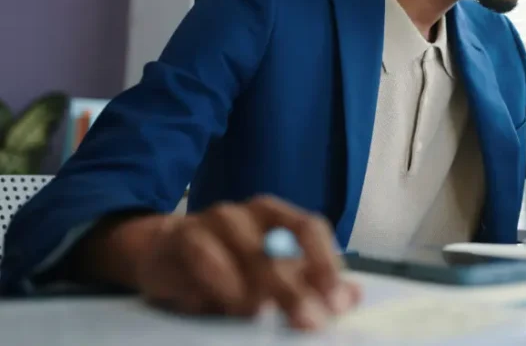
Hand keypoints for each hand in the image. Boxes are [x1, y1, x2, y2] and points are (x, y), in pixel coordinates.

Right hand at [76, 195, 358, 330]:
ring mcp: (214, 220)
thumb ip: (310, 283)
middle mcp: (248, 212)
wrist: (162, 250)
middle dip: (298, 288)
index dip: (327, 263)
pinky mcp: (182, 237)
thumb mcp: (270, 274)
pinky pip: (204, 256)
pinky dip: (222, 283)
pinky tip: (234, 306)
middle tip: (310, 322)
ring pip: (245, 249)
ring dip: (260, 286)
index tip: (338, 302)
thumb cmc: (226, 265)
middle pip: (280, 246)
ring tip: (266, 315)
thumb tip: (353, 296)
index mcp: (276, 215)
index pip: (310, 228)